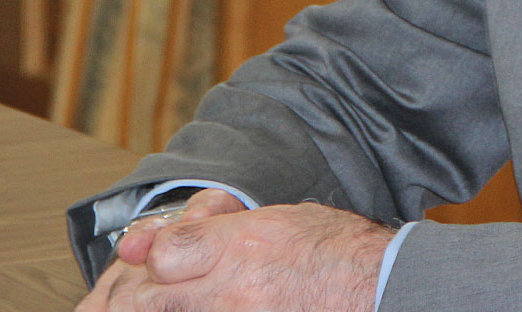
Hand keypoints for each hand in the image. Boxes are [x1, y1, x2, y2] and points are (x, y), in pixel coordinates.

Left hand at [76, 191, 394, 311]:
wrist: (380, 287)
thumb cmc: (335, 250)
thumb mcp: (274, 218)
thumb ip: (212, 228)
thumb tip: (146, 243)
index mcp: (242, 245)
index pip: (163, 254)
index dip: (154, 256)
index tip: (163, 260)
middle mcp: (235, 290)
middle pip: (150, 300)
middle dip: (142, 295)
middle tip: (155, 290)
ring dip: (168, 307)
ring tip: (183, 298)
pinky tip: (209, 305)